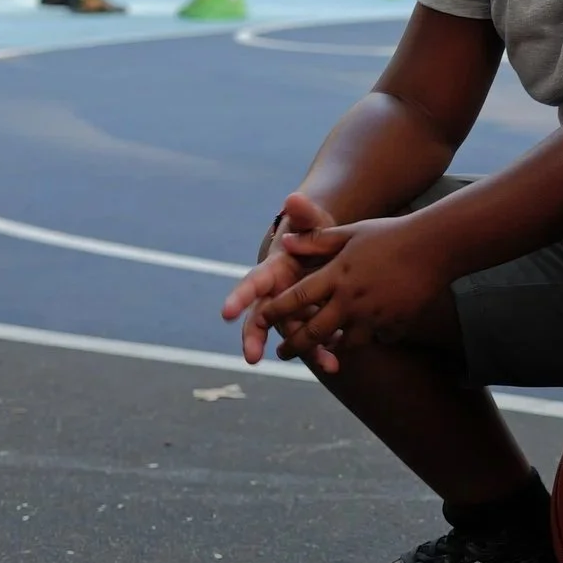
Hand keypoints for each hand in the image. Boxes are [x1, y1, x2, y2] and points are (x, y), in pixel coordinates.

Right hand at [220, 192, 337, 363]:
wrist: (330, 248)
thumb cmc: (315, 233)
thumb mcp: (313, 223)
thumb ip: (304, 214)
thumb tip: (293, 197)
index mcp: (273, 270)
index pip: (253, 283)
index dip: (239, 297)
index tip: (226, 312)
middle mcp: (276, 295)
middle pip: (260, 319)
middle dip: (254, 338)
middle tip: (251, 358)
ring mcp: (292, 312)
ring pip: (291, 335)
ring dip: (305, 351)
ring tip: (325, 365)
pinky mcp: (311, 322)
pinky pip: (314, 340)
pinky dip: (324, 351)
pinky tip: (337, 362)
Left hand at [258, 211, 450, 372]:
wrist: (435, 246)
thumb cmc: (390, 234)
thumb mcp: (351, 232)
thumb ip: (317, 241)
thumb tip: (285, 242)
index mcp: (336, 275)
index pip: (296, 298)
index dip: (275, 311)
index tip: (261, 320)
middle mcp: (351, 299)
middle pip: (314, 332)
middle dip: (294, 346)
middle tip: (283, 353)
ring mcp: (374, 315)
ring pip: (345, 343)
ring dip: (333, 347)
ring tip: (325, 349)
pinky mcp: (395, 323)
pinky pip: (378, 338)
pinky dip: (371, 337)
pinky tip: (370, 334)